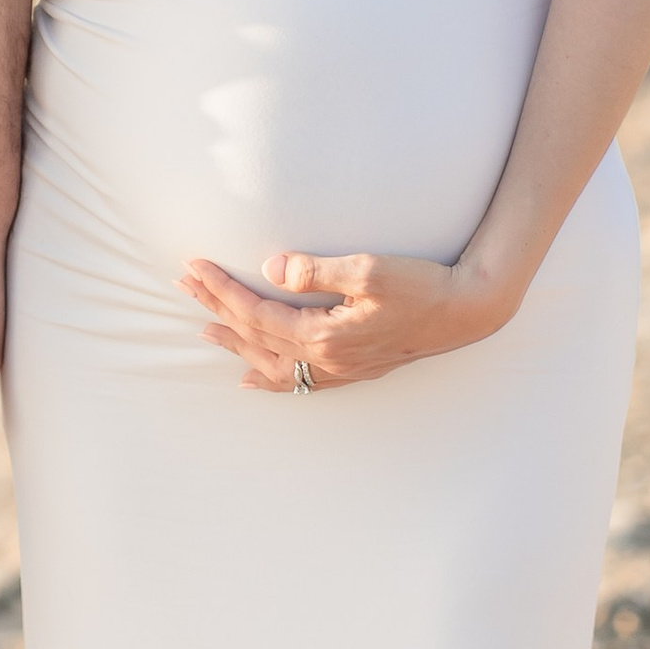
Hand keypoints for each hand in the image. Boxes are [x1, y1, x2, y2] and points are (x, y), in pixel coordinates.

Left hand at [176, 247, 515, 393]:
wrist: (467, 310)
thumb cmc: (423, 285)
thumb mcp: (370, 269)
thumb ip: (318, 270)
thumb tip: (272, 268)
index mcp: (324, 335)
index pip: (256, 311)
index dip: (221, 290)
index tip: (194, 267)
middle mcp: (327, 360)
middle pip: (256, 336)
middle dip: (217, 310)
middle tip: (182, 286)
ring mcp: (340, 369)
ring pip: (272, 363)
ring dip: (236, 344)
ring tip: (204, 331)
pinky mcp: (354, 367)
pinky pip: (300, 381)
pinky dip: (270, 380)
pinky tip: (252, 381)